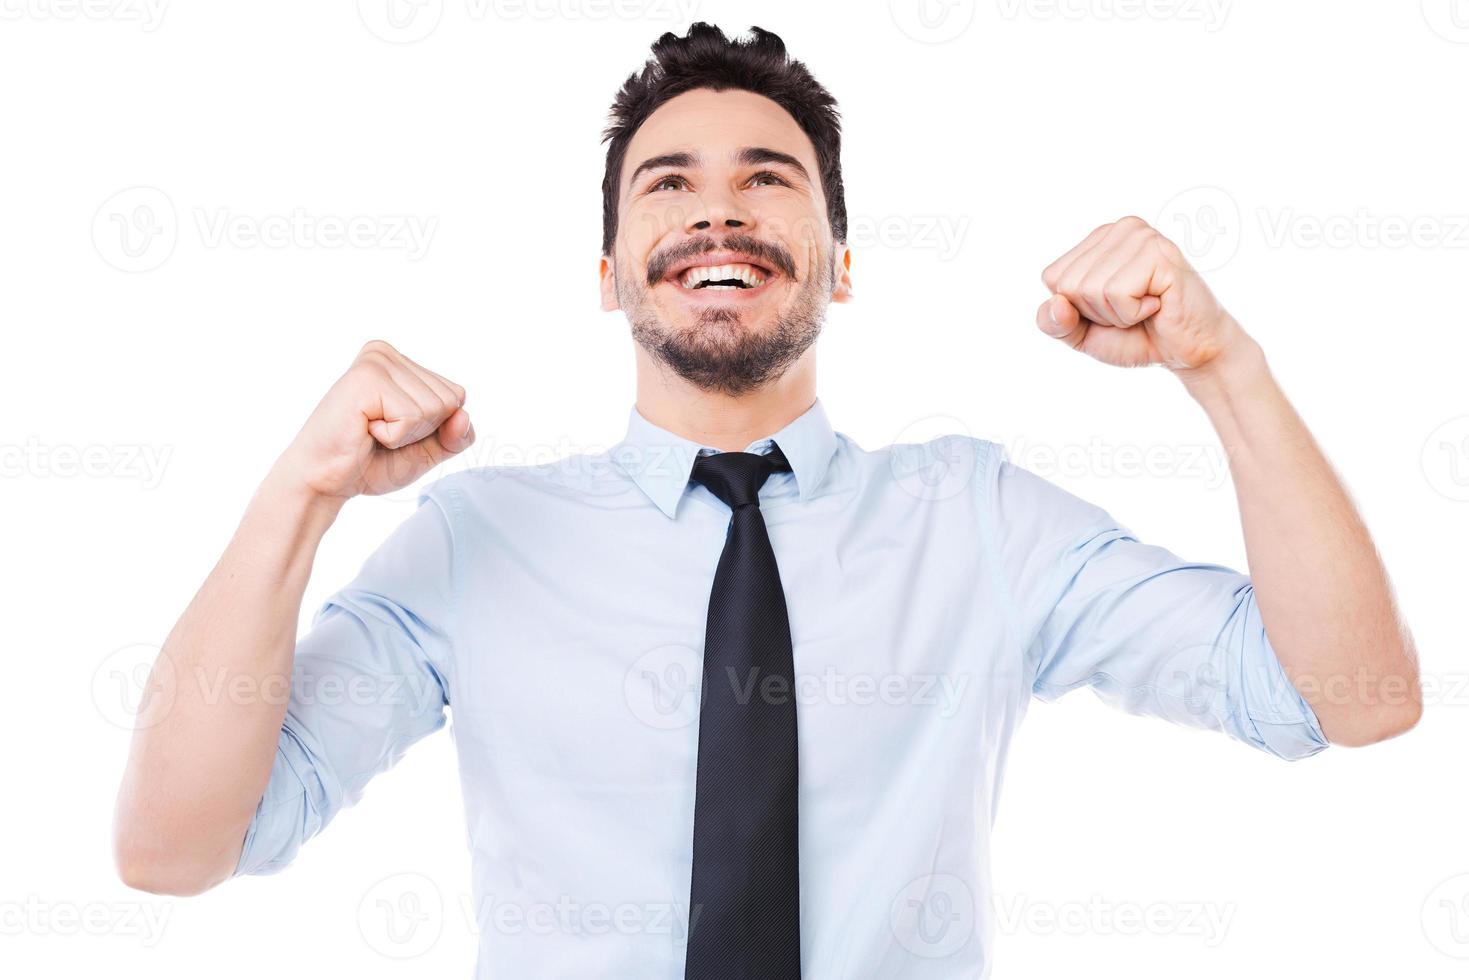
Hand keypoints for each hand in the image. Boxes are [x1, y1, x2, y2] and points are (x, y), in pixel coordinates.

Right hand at [271, 340, 473, 499]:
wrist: (325, 482)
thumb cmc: (370, 463)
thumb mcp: (427, 450)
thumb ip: (456, 435)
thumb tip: (463, 415)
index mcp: (401, 362)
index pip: (456, 395)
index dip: (434, 427)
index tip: (394, 430)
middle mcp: (387, 353)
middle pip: (450, 400)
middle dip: (421, 430)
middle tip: (380, 434)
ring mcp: (377, 361)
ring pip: (435, 408)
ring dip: (405, 434)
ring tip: (370, 431)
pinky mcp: (367, 378)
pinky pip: (413, 416)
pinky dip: (394, 436)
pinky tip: (364, 429)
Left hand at [1036, 216, 1248, 371]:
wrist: (1187, 351)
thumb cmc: (1136, 336)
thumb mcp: (1081, 334)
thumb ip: (1053, 322)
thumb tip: (1056, 303)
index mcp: (1095, 240)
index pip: (1052, 277)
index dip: (1076, 308)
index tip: (1109, 309)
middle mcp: (1117, 229)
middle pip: (1069, 284)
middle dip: (1096, 313)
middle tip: (1131, 310)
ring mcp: (1139, 236)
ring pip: (1091, 288)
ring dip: (1117, 314)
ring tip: (1145, 307)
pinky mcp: (1158, 252)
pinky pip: (1116, 293)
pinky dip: (1133, 313)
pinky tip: (1157, 303)